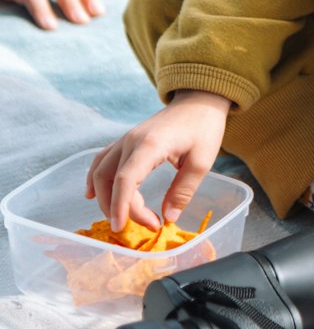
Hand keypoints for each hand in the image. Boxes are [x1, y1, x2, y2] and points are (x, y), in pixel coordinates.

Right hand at [86, 90, 231, 233]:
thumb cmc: (204, 127)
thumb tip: (168, 218)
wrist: (199, 100)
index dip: (120, 206)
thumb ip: (183, 190)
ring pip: (100, 171)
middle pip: (108, 179)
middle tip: (148, 224)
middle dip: (118, 207)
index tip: (122, 228)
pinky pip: (102, 160)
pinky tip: (93, 195)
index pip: (125, 179)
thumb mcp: (202, 161)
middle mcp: (131, 140)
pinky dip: (95, 179)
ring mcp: (126, 139)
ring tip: (125, 217)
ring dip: (106, 198)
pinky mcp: (126, 140)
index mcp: (150, 144)